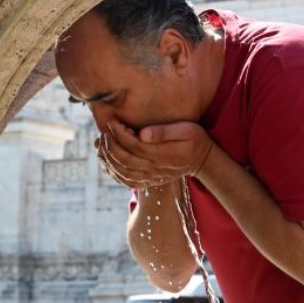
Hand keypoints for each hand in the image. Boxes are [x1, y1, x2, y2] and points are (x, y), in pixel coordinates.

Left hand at [96, 118, 214, 188]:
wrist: (202, 160)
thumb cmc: (194, 140)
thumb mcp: (186, 130)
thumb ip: (163, 132)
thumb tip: (142, 133)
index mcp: (160, 154)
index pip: (132, 145)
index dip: (119, 133)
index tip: (113, 121)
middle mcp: (153, 168)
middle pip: (123, 159)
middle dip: (110, 144)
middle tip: (104, 131)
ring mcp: (150, 177)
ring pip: (122, 171)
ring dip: (108, 158)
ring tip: (101, 143)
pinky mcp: (149, 181)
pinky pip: (126, 181)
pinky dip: (113, 173)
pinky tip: (107, 161)